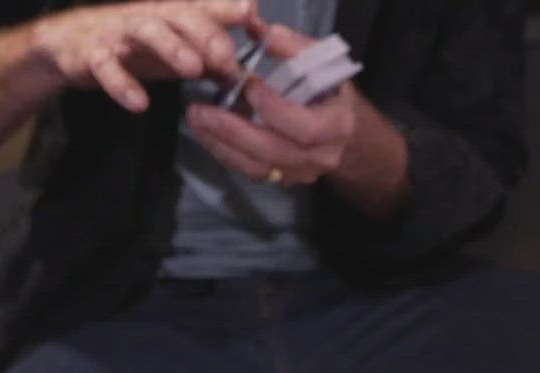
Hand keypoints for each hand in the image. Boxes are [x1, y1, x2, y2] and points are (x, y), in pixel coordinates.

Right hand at [33, 0, 257, 112]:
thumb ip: (210, 59)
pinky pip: (106, 66)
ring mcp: (119, 32)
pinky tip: (139, 103)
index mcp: (171, 15)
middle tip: (227, 54)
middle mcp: (148, 17)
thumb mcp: (176, 50)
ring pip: (146, 31)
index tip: (251, 14)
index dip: (226, 9)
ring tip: (193, 69)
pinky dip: (122, 84)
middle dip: (205, 32)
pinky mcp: (91, 53)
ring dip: (171, 47)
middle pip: (179, 15)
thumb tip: (244, 72)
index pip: (203, 8)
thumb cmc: (133, 47)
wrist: (71, 44)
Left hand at [184, 23, 358, 186]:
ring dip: (223, 144)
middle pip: (275, 152)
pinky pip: (252, 172)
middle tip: (200, 111)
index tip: (248, 85)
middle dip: (234, 131)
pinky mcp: (283, 178)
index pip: (304, 127)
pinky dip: (226, 153)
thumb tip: (255, 26)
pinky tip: (207, 134)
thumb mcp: (319, 62)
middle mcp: (321, 155)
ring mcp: (301, 172)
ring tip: (197, 121)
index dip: (274, 109)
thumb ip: (289, 45)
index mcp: (337, 125)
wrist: (343, 130)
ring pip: (259, 167)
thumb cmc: (329, 89)